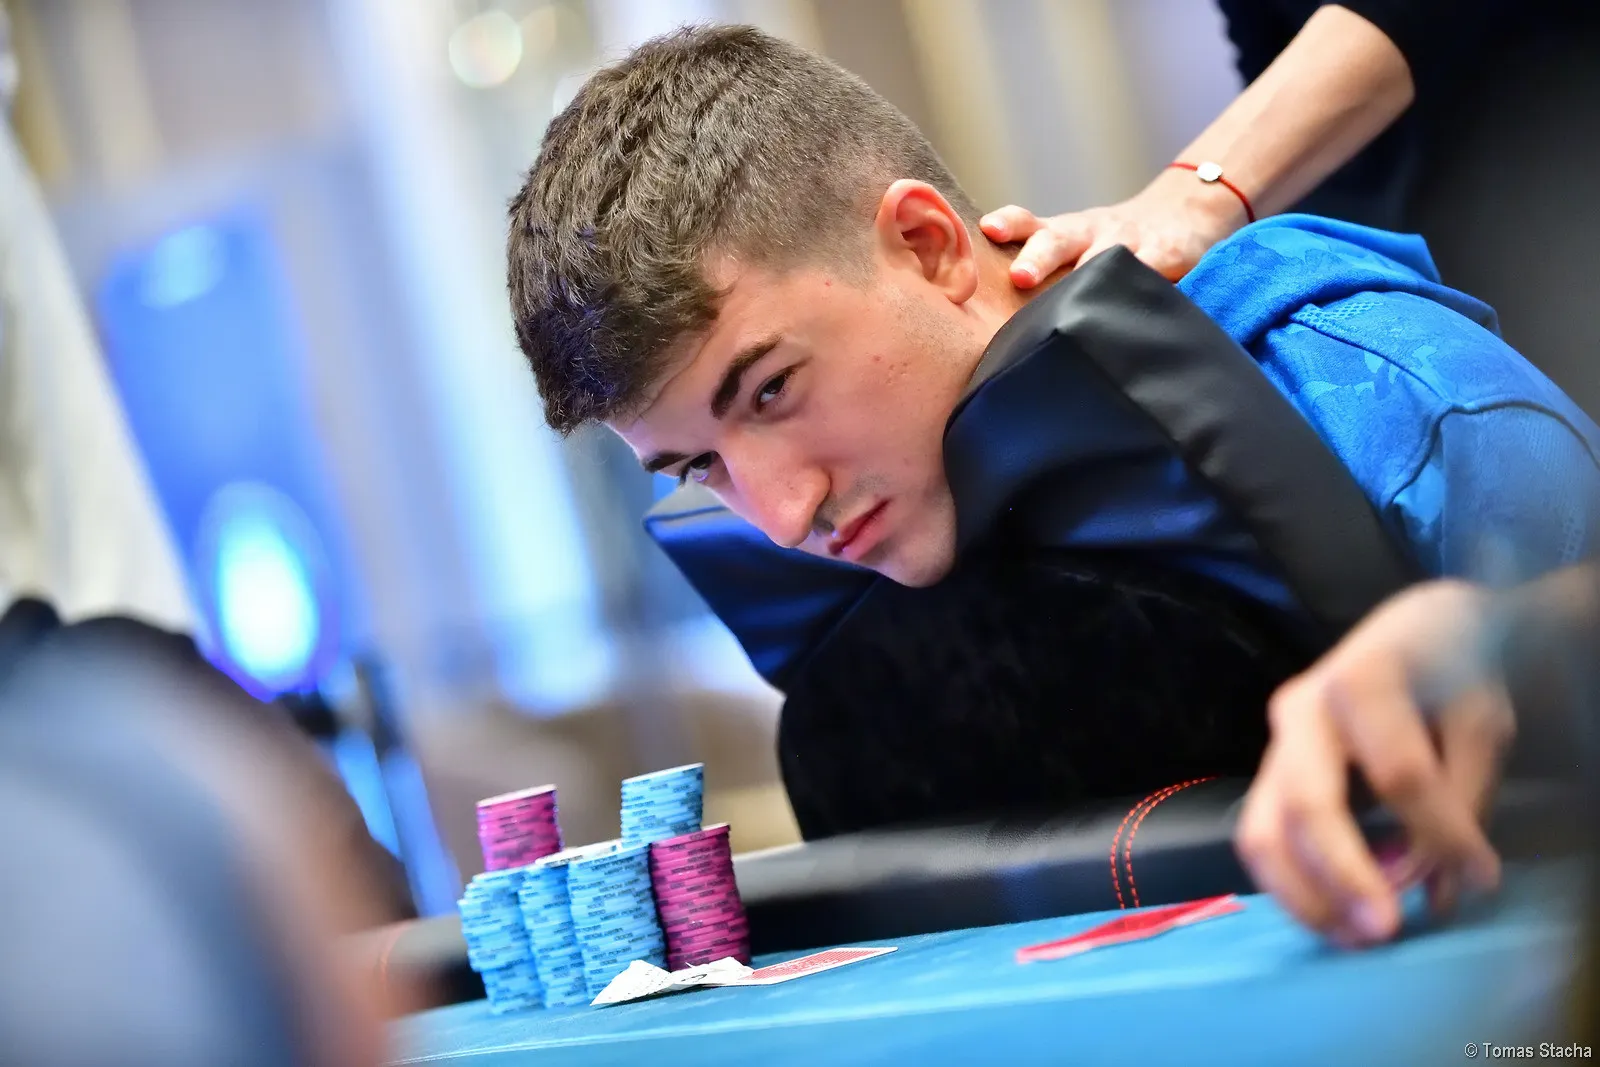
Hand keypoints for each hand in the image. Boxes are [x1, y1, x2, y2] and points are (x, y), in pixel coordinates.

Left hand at [980, 166, 1249, 285]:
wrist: (1184, 212)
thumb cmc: (1112, 241)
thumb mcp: (1077, 243)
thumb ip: (1042, 267)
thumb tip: (987, 312)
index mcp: (1064, 233)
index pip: (1030, 223)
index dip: (1011, 224)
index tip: (990, 229)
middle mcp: (1091, 232)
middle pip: (1058, 239)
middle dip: (1038, 257)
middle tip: (1021, 276)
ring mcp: (1128, 241)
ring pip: (1104, 256)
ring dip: (1086, 275)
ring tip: (1069, 299)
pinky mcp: (1166, 253)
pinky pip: (1147, 271)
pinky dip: (1136, 286)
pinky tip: (1123, 307)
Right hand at [1234, 580, 1514, 946]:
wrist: (1414, 630)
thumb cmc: (1452, 674)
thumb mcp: (1481, 723)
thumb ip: (1463, 800)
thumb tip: (1445, 886)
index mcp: (1364, 676)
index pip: (1400, 771)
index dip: (1441, 832)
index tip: (1483, 876)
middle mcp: (1302, 707)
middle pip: (1306, 802)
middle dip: (1344, 875)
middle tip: (1384, 932)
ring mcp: (1274, 741)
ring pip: (1262, 830)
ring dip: (1304, 896)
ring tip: (1353, 939)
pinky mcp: (1268, 772)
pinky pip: (1261, 838)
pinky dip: (1290, 887)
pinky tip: (1332, 916)